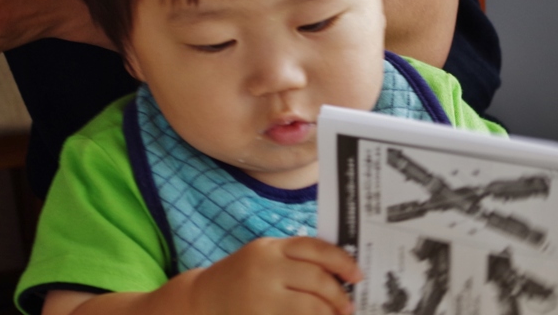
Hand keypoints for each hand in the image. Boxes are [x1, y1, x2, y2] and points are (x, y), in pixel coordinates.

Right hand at [189, 237, 361, 314]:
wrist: (201, 300)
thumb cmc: (240, 279)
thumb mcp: (263, 258)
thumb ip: (293, 260)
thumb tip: (338, 272)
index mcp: (270, 248)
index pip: (315, 248)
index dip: (342, 261)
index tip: (357, 275)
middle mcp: (266, 269)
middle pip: (316, 278)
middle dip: (338, 295)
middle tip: (347, 306)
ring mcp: (262, 297)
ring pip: (311, 306)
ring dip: (329, 313)